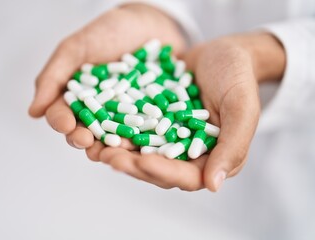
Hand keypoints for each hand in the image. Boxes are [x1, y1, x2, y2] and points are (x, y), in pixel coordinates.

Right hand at [28, 4, 185, 147]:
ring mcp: (122, 116)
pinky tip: (140, 144)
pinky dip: (140, 140)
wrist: (150, 24)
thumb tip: (33, 112)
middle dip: (84, 139)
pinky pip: (142, 133)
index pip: (62, 114)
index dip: (61, 122)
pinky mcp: (146, 118)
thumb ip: (53, 77)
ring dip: (110, 147)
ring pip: (112, 138)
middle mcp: (97, 111)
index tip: (65, 125)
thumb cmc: (109, 31)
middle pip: (85, 132)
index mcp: (76, 97)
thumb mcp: (77, 48)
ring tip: (112, 149)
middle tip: (87, 142)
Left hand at [89, 33, 284, 191]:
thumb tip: (213, 186)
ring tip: (96, 146)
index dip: (163, 172)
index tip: (142, 162)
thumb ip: (233, 146)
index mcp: (211, 158)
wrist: (224, 52)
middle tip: (108, 157)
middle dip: (132, 165)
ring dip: (120, 152)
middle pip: (158, 168)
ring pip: (142, 152)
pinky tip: (99, 125)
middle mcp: (187, 152)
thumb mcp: (242, 107)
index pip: (186, 176)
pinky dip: (118, 129)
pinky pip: (136, 129)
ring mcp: (169, 137)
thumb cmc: (238, 77)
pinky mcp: (156, 121)